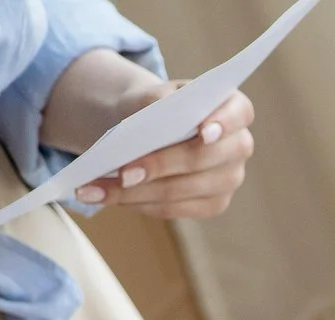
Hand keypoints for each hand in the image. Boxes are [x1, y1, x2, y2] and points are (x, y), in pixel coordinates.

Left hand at [75, 85, 256, 219]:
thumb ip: (157, 100)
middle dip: (161, 166)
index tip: (202, 132)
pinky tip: (110, 198)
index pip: (238, 113)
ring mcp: (229, 179)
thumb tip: (154, 121)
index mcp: (234, 108)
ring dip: (137, 192)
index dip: (222, 123)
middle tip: (123, 173)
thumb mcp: (152, 94)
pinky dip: (140, 204)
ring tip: (94, 189)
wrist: (149, 127)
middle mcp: (239, 146)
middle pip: (204, 159)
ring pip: (184, 190)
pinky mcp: (212, 204)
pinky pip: (175, 209)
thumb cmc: (155, 107)